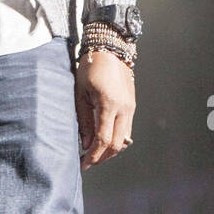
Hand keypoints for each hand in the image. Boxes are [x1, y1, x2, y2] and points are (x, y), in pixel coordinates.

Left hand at [74, 48, 135, 169]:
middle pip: (116, 144)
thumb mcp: (81, 93)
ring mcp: (131, 107)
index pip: (103, 139)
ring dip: (110, 150)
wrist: (110, 50)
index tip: (83, 164)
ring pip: (123, 139)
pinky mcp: (132, 105)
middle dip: (102, 157)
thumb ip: (84, 120)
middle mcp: (124, 108)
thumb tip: (86, 144)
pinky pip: (126, 129)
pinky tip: (103, 140)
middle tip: (88, 162)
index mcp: (109, 104)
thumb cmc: (91, 68)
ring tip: (95, 153)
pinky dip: (116, 139)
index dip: (93, 155)